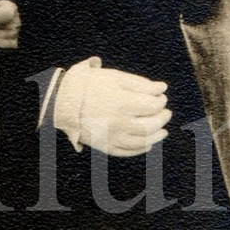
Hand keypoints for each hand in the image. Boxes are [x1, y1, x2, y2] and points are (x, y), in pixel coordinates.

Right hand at [54, 57, 169, 156]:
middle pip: (152, 125)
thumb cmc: (89, 85)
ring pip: (143, 141)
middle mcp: (119, 123)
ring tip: (163, 131)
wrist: (63, 102)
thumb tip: (162, 88)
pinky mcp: (105, 146)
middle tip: (166, 112)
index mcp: (122, 104)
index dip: (161, 100)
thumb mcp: (114, 77)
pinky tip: (148, 144)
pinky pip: (127, 152)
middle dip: (162, 118)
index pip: (153, 105)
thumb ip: (140, 83)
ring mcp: (112, 137)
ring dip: (157, 136)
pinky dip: (141, 149)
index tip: (160, 96)